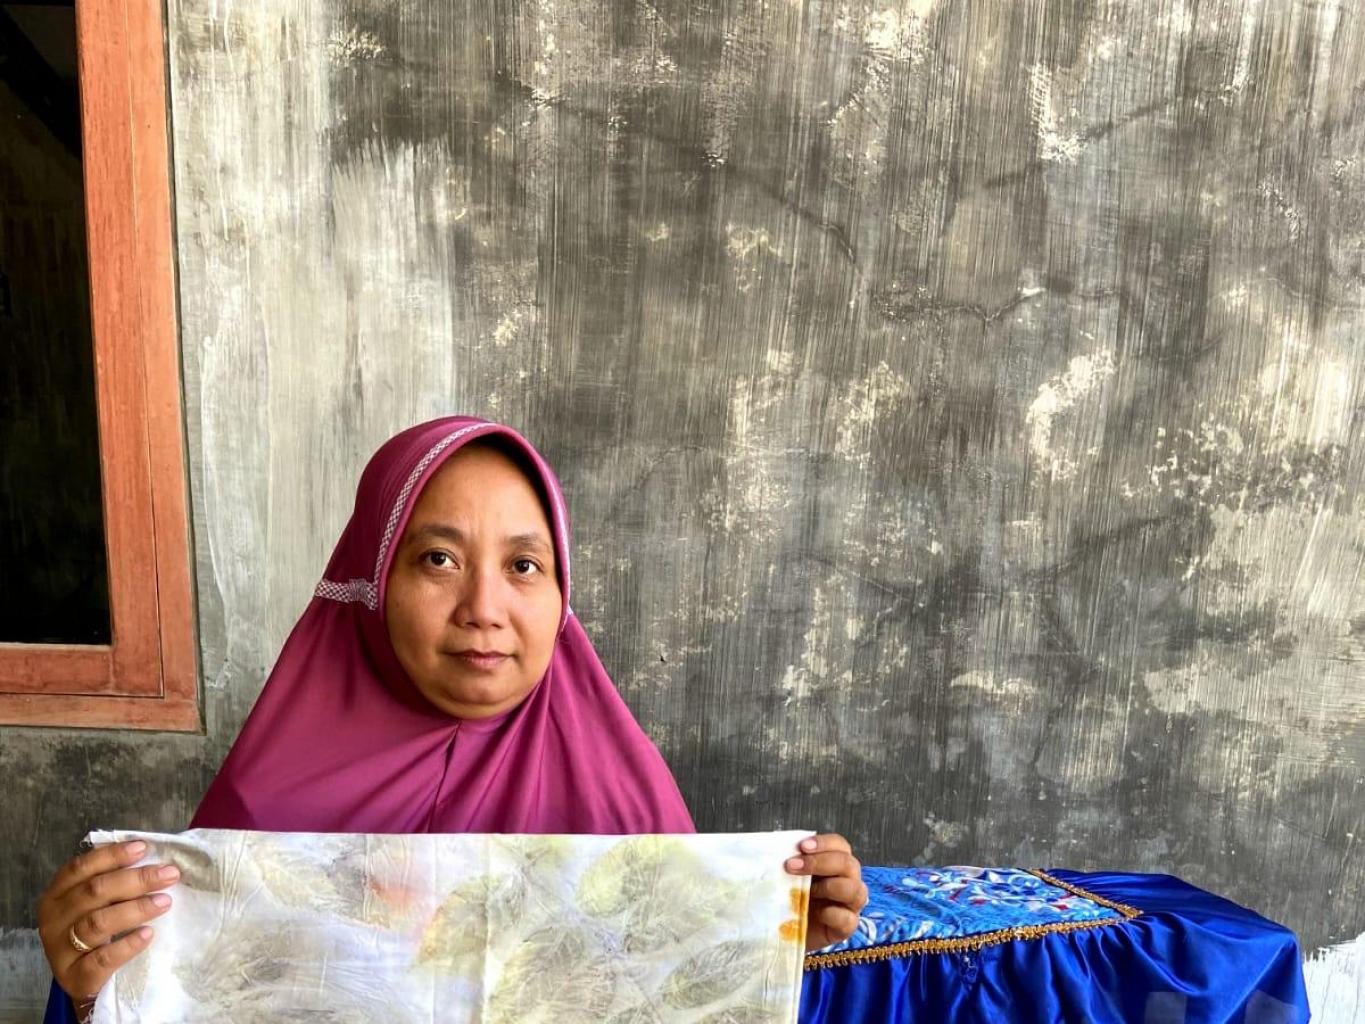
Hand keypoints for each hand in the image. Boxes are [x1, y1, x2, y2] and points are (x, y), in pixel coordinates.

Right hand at [36, 840, 179, 1006]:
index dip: (111, 855)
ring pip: (98, 923)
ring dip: (136, 909)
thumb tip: (149, 855)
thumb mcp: (95, 904)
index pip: (79, 868)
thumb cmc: (94, 932)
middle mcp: (53, 920)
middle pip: (94, 892)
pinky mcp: (75, 976)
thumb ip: (112, 882)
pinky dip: (127, 945)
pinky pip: (102, 958)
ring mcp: (60, 950)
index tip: (143, 848)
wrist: (82, 982)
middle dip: (136, 879)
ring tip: (164, 902)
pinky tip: (148, 934)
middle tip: (169, 874)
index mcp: (56, 895)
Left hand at [785, 833, 867, 951]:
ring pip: (856, 889)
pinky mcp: (846, 928)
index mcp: (836, 863)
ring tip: (806, 892)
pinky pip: (849, 919)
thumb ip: (789, 863)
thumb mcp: (787, 878)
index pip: (840, 845)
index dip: (824, 843)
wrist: (788, 932)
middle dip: (819, 862)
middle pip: (848, 864)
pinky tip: (818, 914)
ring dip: (829, 887)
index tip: (801, 846)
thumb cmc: (790, 898)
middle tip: (790, 866)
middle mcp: (848, 880)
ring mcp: (850, 905)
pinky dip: (833, 914)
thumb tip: (777, 849)